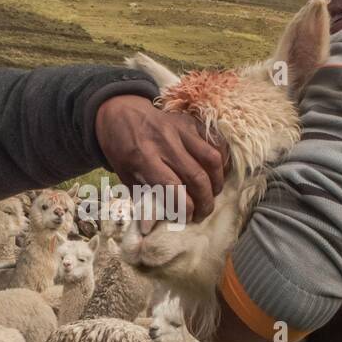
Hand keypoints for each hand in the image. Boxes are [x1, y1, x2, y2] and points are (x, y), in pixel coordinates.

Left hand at [94, 95, 226, 231]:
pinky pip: (215, 141)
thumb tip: (152, 228)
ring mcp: (180, 130)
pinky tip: (217, 172)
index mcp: (144, 158)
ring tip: (213, 194)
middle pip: (197, 176)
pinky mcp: (190, 122)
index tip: (187, 218)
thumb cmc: (122, 150)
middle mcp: (165, 143)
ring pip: (211, 158)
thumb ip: (142, 199)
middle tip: (203, 212)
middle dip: (205, 201)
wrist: (120, 114)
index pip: (173, 189)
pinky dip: (221, 159)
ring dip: (217, 181)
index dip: (185, 209)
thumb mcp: (125, 176)